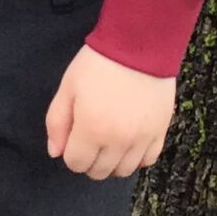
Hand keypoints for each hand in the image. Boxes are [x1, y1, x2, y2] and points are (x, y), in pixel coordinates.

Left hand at [45, 44, 175, 180]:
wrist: (139, 44)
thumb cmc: (98, 63)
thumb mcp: (68, 88)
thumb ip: (57, 123)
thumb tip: (55, 152)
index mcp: (92, 129)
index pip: (76, 163)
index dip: (70, 152)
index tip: (74, 136)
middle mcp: (118, 141)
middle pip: (99, 172)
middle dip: (89, 159)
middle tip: (90, 137)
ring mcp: (142, 138)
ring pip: (124, 171)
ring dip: (112, 161)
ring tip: (109, 140)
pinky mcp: (161, 131)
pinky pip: (148, 160)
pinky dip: (137, 156)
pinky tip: (129, 141)